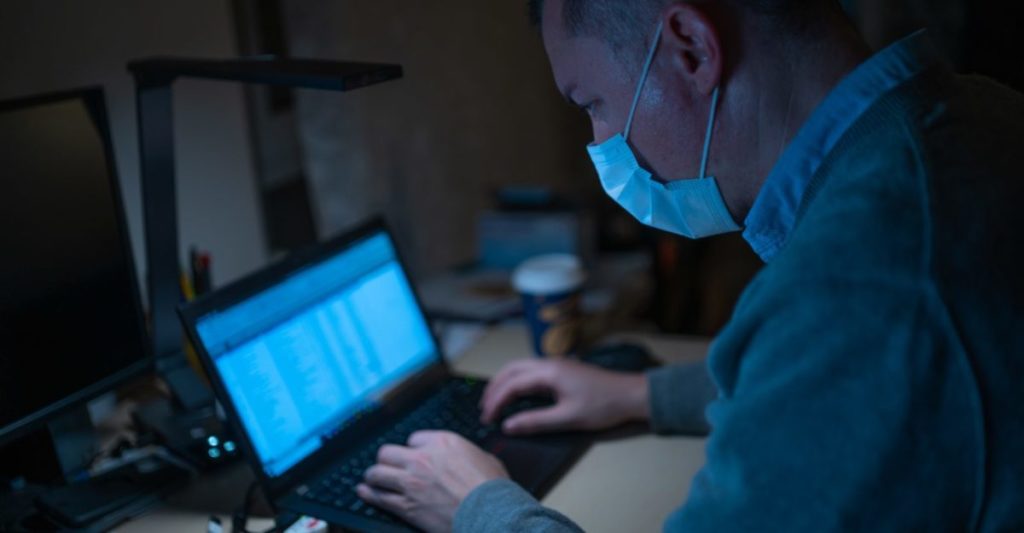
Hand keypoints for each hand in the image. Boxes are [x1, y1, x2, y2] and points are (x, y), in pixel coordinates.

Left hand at [357, 430, 508, 532]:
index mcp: (442, 443)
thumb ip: (468, 454)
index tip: (413, 456)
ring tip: (372, 478)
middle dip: (387, 459)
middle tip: (388, 466)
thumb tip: (468, 457)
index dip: (413, 449)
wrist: (490, 514)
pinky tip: (363, 491)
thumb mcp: (485, 459)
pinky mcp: (406, 506)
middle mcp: (422, 459)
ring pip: (377, 472)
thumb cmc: (493, 490)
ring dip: (374, 475)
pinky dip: (368, 494)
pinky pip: (378, 497)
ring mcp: (411, 483)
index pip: (413, 439)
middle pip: (388, 452)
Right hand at [480, 358, 649, 434]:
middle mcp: (549, 363)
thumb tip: (508, 426)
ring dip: (505, 382)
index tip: (487, 419)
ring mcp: (556, 365)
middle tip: (484, 408)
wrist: (631, 395)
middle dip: (494, 388)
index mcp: (548, 372)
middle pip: (511, 370)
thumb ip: (535, 422)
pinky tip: (517, 394)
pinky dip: (517, 381)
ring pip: (520, 368)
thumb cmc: (603, 406)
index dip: (496, 401)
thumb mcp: (568, 418)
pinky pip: (531, 371)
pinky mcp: (562, 370)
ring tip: (495, 401)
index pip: (511, 384)